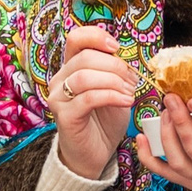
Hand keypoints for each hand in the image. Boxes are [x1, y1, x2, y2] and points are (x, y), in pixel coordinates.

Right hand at [51, 29, 137, 181]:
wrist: (95, 153)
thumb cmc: (104, 120)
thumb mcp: (115, 89)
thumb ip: (116, 71)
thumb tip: (132, 57)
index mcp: (71, 68)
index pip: (76, 39)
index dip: (97, 37)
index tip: (116, 47)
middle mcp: (59, 80)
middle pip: (84, 57)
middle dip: (115, 65)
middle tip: (133, 79)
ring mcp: (59, 98)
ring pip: (84, 77)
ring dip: (113, 81)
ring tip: (130, 92)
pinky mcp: (65, 116)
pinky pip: (88, 98)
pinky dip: (112, 96)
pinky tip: (127, 101)